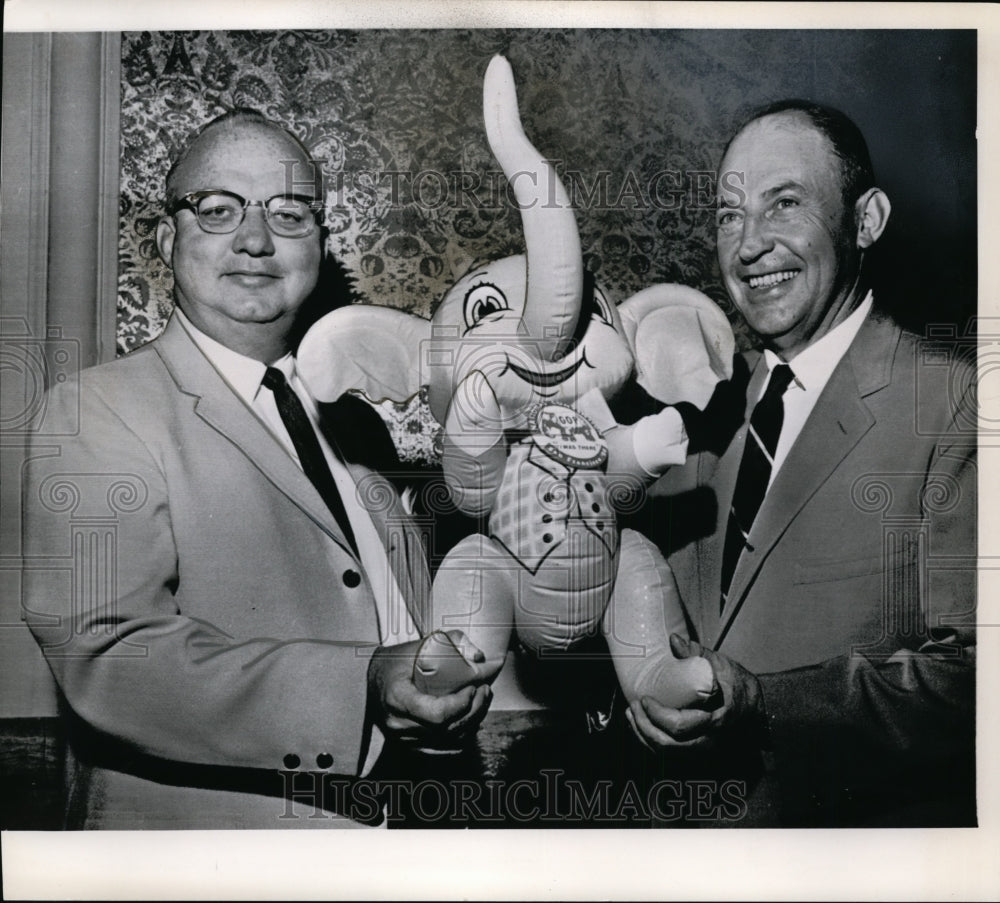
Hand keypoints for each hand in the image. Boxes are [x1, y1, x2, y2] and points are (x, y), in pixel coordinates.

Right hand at [368, 630, 494, 747]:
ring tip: (482, 701)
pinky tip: (472, 720)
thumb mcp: (415, 646)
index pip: (437, 714)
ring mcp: (403, 739)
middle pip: (446, 729)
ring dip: (472, 723)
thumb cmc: (392, 662)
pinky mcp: (410, 746)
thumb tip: (478, 655)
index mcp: (397, 698)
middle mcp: (399, 724)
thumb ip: (447, 642)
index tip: (473, 687)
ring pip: (448, 741)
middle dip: (474, 711)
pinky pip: (443, 748)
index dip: (461, 705)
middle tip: (485, 691)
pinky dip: (462, 735)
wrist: (367, 682)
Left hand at [626, 633, 765, 751]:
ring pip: (667, 753)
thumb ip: (697, 654)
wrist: (759, 709)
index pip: (679, 726)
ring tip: (632, 716)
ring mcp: (704, 750)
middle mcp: (709, 741)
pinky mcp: (699, 751)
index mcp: (715, 720)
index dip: (656, 715)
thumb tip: (673, 640)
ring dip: (644, 736)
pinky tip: (642, 726)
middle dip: (644, 727)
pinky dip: (653, 742)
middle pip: (668, 745)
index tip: (644, 699)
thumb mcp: (721, 665)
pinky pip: (671, 754)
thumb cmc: (739, 685)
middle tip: (632, 707)